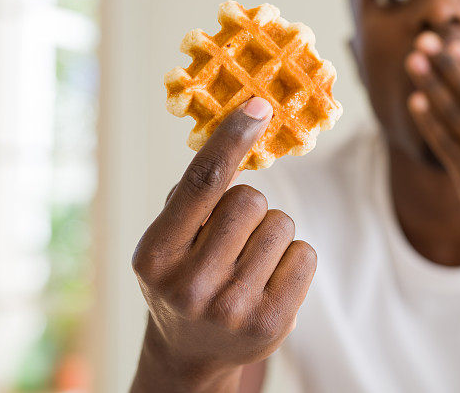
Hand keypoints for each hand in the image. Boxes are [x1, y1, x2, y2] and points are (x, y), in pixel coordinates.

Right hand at [131, 97, 316, 390]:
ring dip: (271, 233)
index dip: (232, 138)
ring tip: (246, 263)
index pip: (201, 183)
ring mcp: (232, 309)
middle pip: (251, 200)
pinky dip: (291, 258)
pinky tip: (268, 280)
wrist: (190, 353)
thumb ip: (193, 197)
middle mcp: (190, 285)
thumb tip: (239, 133)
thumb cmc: (181, 278)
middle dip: (249, 207)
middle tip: (232, 235)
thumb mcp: (167, 241)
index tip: (259, 105)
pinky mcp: (272, 323)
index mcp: (155, 255)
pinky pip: (304, 254)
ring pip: (282, 224)